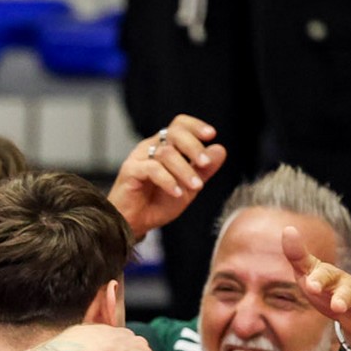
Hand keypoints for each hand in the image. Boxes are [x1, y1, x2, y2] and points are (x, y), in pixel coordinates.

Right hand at [106, 115, 227, 242]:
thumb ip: (204, 170)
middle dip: (193, 147)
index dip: (195, 126)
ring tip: (196, 186)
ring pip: (166, 153)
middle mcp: (150, 147)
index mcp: (164, 146)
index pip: (179, 125)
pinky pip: (152, 169)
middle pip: (174, 133)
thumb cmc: (157, 204)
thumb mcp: (189, 188)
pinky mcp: (130, 171)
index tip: (211, 135)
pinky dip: (168, 180)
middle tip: (205, 163)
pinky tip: (176, 193)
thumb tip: (220, 149)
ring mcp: (139, 158)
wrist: (134, 225)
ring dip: (184, 170)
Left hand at [283, 225, 350, 350]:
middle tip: (337, 306)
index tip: (309, 285)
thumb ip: (298, 256)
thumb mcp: (309, 274)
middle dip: (344, 298)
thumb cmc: (326, 289)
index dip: (319, 278)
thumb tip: (288, 229)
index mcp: (334, 277)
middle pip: (350, 291)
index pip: (326, 274)